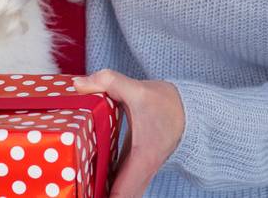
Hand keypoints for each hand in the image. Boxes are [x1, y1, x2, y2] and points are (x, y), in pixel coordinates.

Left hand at [74, 70, 185, 197]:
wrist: (189, 109)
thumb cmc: (165, 102)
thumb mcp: (136, 88)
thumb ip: (106, 81)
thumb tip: (77, 84)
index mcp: (143, 156)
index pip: (123, 191)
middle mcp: (144, 168)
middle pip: (122, 196)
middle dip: (100, 197)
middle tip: (78, 195)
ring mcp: (142, 169)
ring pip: (124, 191)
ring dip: (105, 193)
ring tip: (81, 192)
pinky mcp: (138, 164)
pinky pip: (124, 182)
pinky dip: (110, 186)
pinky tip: (90, 184)